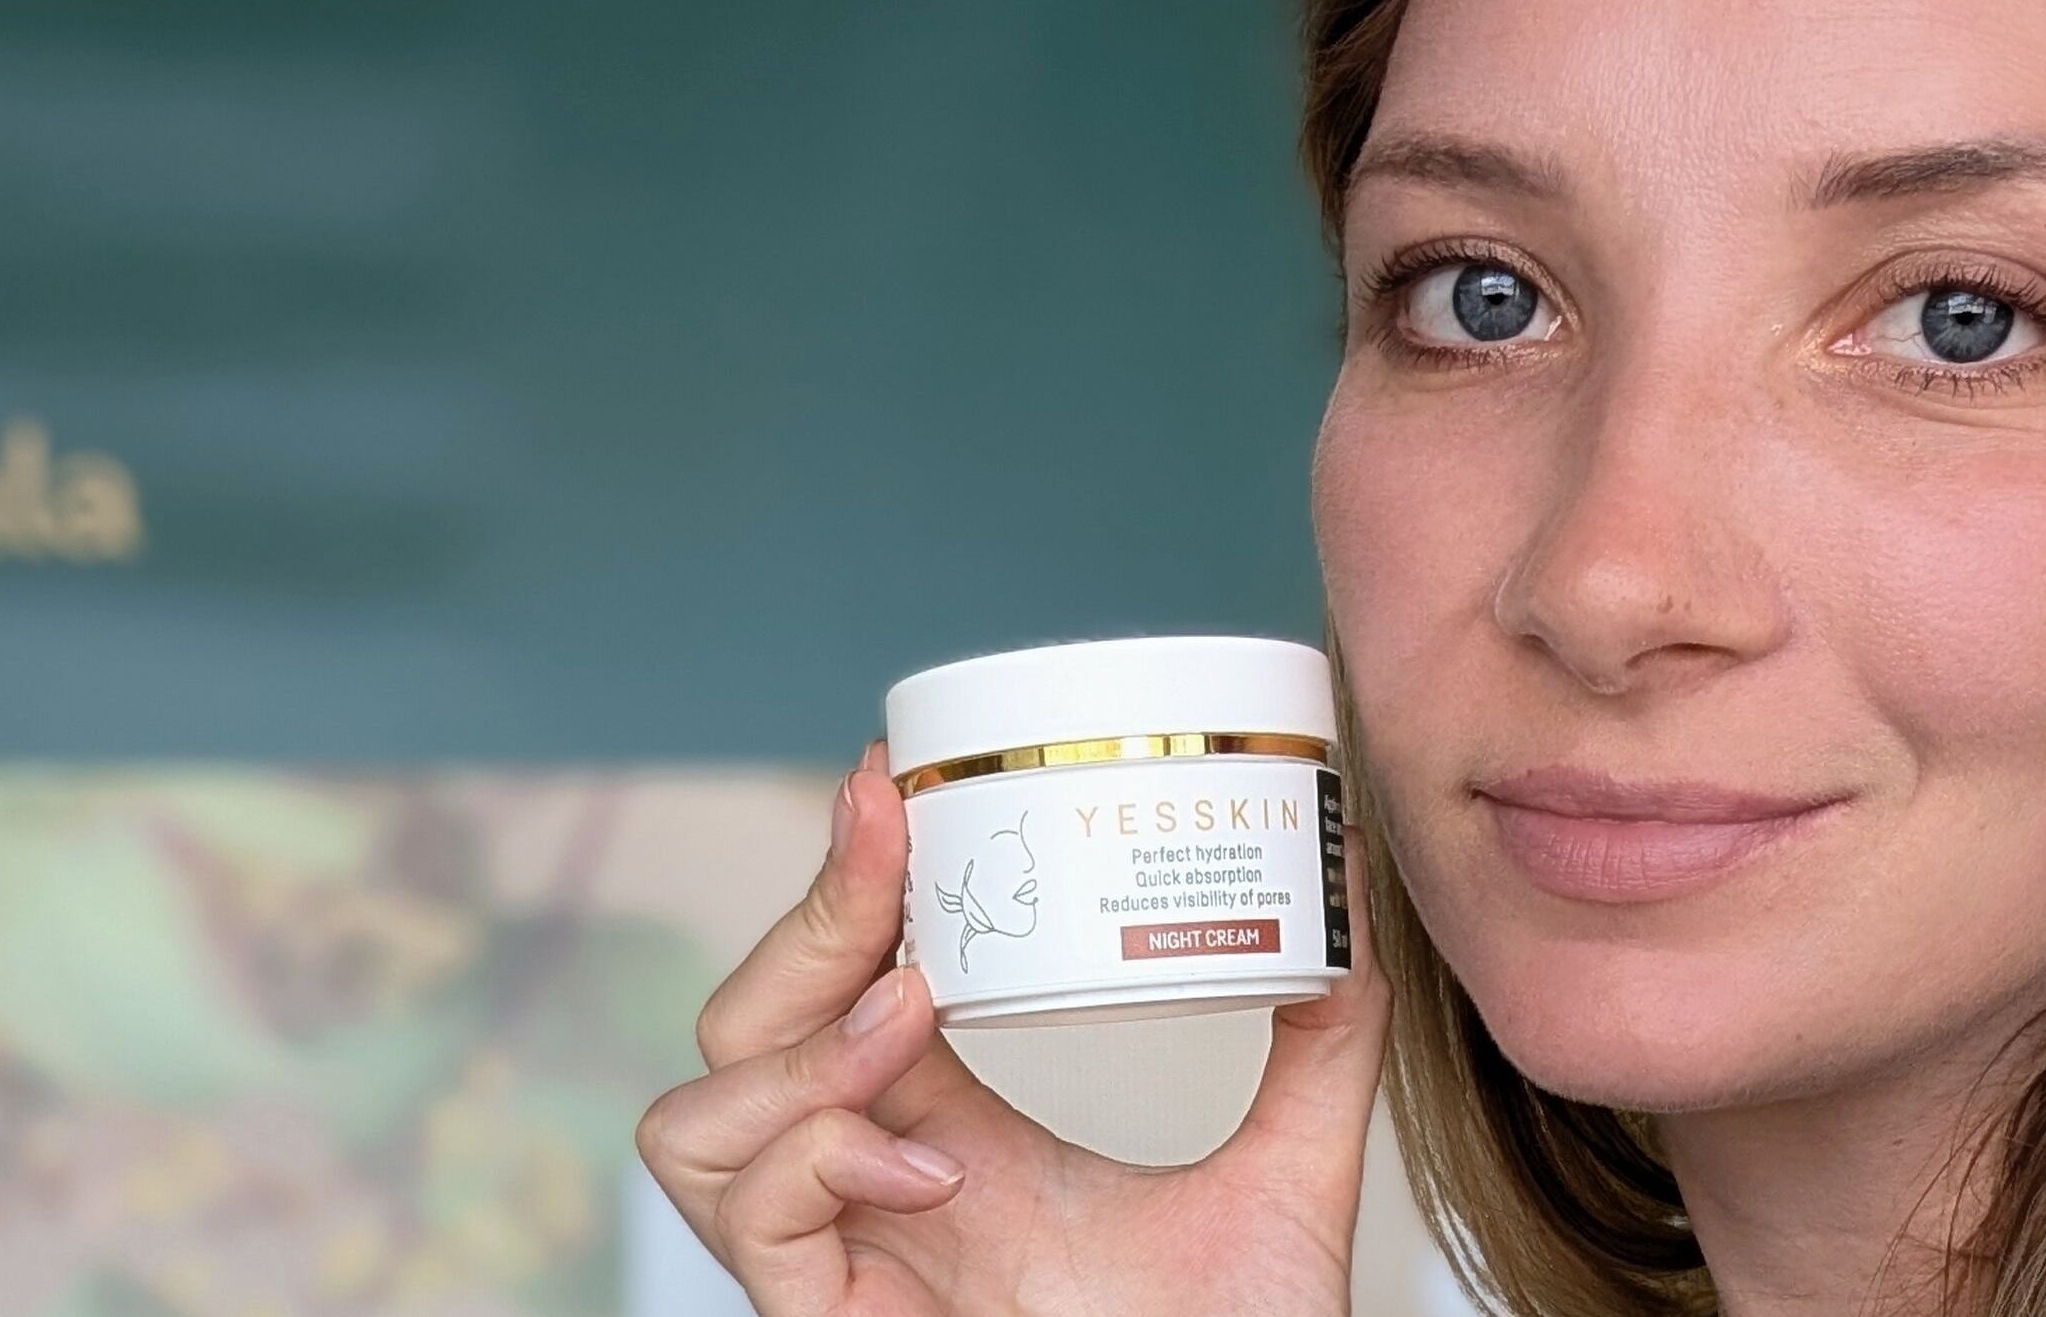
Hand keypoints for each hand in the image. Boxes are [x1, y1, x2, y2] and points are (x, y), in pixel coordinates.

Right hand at [635, 738, 1393, 1314]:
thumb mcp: (1287, 1181)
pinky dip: (821, 1164)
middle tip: (888, 839)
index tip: (895, 779)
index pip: (845, 985)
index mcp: (947, 1141)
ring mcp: (840, 1268)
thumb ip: (1320, 1052)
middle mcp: (873, 1193)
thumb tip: (1347, 916)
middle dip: (805, 920)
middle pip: (742, 1025)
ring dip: (797, 1043)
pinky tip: (933, 1171)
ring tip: (913, 1015)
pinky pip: (750, 1221)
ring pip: (698, 1118)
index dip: (850, 882)